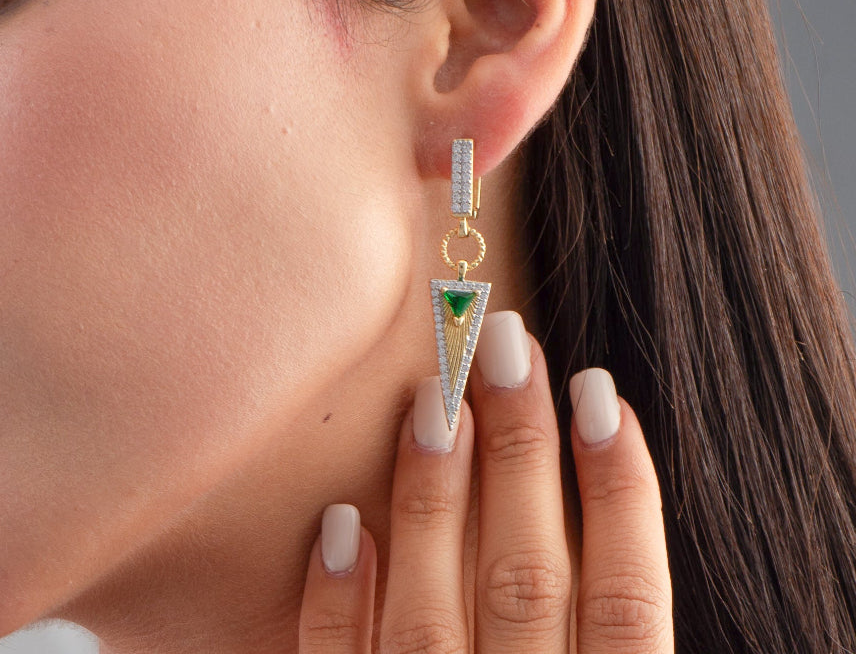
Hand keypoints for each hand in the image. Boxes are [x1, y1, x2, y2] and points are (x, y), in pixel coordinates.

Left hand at [298, 309, 673, 651]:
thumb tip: (585, 479)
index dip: (623, 494)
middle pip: (528, 580)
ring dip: (432, 500)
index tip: (600, 389)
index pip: (629, 602)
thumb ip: (602, 630)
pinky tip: (339, 523)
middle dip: (521, 452)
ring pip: (431, 618)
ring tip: (433, 396)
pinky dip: (337, 605)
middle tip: (506, 342)